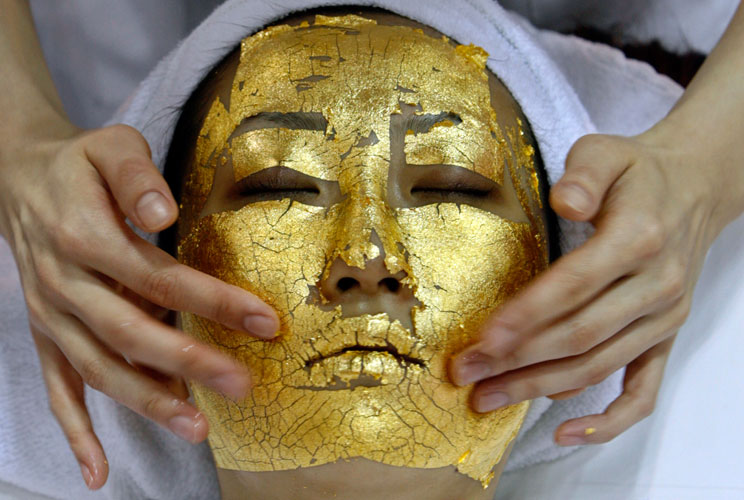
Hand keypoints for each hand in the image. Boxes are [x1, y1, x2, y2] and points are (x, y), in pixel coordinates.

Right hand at [0, 124, 278, 488]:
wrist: (19, 177)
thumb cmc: (81, 163)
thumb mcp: (110, 147)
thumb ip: (136, 178)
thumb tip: (164, 213)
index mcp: (85, 237)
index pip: (159, 278)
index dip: (213, 301)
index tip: (264, 321)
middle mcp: (65, 283)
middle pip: (131, 332)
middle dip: (189, 362)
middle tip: (243, 384)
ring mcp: (52, 315)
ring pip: (100, 368)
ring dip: (148, 401)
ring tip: (197, 427)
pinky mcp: (46, 333)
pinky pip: (57, 388)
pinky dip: (76, 431)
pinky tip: (98, 472)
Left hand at [449, 132, 732, 445]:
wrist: (694, 188)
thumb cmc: (638, 172)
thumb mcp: (607, 151)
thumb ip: (585, 173)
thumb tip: (565, 201)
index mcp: (638, 239)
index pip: (574, 285)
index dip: (527, 315)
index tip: (482, 338)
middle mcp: (655, 287)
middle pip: (579, 335)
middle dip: (517, 359)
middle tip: (465, 372)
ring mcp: (663, 319)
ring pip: (597, 366)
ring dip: (539, 387)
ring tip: (488, 397)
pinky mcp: (664, 337)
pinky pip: (643, 390)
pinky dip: (609, 419)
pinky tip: (565, 433)